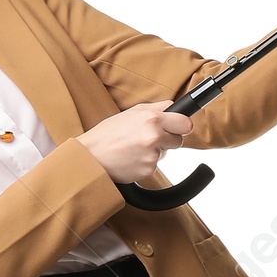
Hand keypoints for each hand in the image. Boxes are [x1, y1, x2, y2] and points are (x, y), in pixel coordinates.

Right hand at [79, 101, 193, 183]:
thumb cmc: (108, 134)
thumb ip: (156, 108)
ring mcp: (152, 155)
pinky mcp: (148, 170)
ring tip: (134, 148)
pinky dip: (145, 163)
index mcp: (152, 119)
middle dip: (168, 140)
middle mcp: (154, 136)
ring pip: (165, 154)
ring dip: (155, 152)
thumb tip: (173, 106)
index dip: (181, 126)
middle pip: (179, 140)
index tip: (177, 127)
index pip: (185, 123)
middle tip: (149, 138)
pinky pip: (154, 166)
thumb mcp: (131, 113)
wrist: (91, 157)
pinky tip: (131, 158)